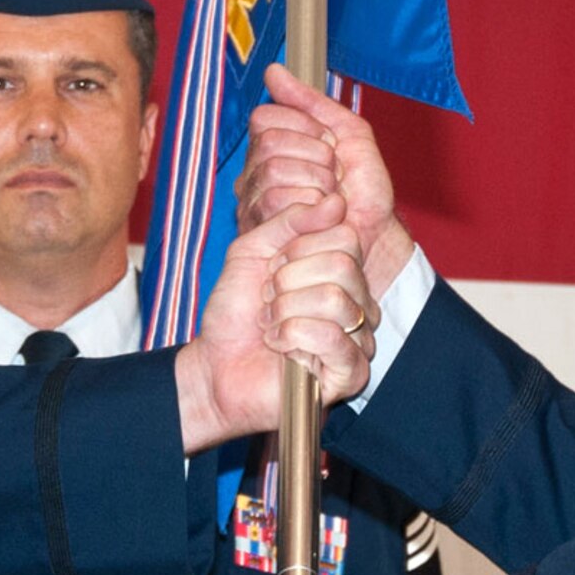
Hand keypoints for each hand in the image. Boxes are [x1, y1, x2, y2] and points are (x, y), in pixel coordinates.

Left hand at [175, 194, 377, 452]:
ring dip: (285, 311)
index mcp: (341, 271)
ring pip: (336, 300)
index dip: (297, 248)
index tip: (271, 270)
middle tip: (268, 300)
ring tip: (270, 325)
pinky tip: (280, 348)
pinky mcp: (352, 373)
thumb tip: (336, 201)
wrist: (215, 368)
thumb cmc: (236, 313)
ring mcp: (359, 338)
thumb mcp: (252, 251)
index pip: (345, 235)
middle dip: (287, 280)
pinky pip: (333, 337)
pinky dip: (292, 337)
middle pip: (342, 265)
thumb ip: (290, 222)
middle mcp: (358, 302)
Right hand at [239, 65, 413, 298]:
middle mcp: (255, 173)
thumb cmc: (364, 191)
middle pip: (270, 144)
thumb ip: (310, 102)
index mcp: (273, 146)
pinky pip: (275, 202)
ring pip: (272, 172)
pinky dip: (311, 207)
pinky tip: (322, 217)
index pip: (266, 117)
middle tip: (334, 177)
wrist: (377, 235)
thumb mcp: (348, 133)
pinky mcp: (261, 231)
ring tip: (330, 199)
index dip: (306, 128)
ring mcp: (254, 202)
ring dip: (315, 184)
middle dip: (315, 157)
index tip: (331, 146)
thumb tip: (273, 71)